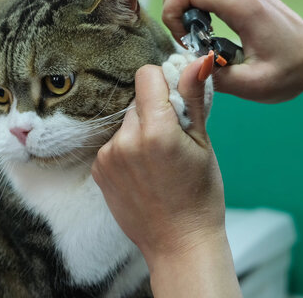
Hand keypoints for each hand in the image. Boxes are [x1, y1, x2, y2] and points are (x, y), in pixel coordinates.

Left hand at [92, 57, 240, 296]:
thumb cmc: (200, 196)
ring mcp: (108, 157)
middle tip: (171, 141)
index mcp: (156, 131)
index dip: (163, 83)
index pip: (146, 76)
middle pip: (136, 102)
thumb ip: (193, 98)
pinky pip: (113, 144)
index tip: (173, 100)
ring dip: (138, 132)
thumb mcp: (203, 144)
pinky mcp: (99, 170)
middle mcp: (125, 140)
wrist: (178, 243)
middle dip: (153, 112)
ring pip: (124, 124)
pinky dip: (126, 150)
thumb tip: (198, 60)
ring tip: (156, 161)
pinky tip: (142, 172)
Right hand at [162, 0, 302, 102]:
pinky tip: (205, 25)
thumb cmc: (290, 70)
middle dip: (174, 7)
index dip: (173, 14)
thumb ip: (215, 77)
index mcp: (242, 3)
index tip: (186, 41)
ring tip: (196, 32)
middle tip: (189, 36)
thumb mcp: (252, 84)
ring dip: (181, 3)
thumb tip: (186, 67)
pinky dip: (192, 1)